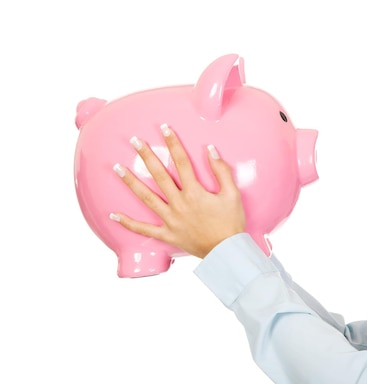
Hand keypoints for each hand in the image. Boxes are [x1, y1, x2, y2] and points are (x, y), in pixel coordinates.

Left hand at [110, 124, 245, 258]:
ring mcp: (171, 220)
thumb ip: (221, 171)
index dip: (173, 143)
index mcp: (195, 192)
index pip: (181, 162)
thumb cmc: (231, 223)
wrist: (227, 251)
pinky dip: (128, 223)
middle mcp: (179, 203)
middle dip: (146, 156)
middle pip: (159, 175)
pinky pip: (144, 229)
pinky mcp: (168, 234)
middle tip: (134, 141)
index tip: (164, 128)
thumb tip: (210, 150)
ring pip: (147, 198)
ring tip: (117, 168)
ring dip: (131, 182)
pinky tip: (114, 215)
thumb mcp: (233, 195)